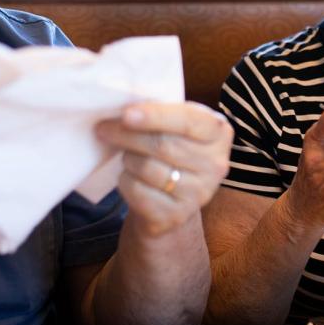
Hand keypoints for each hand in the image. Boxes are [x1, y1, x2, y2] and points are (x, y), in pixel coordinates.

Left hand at [94, 101, 231, 235]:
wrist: (175, 199)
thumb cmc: (173, 150)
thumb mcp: (178, 126)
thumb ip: (162, 113)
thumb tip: (123, 109)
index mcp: (219, 132)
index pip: (188, 121)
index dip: (156, 116)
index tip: (126, 114)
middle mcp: (215, 164)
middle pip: (163, 145)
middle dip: (127, 135)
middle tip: (104, 128)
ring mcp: (199, 193)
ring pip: (147, 168)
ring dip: (128, 158)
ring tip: (128, 156)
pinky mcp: (176, 215)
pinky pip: (137, 191)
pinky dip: (125, 181)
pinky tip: (130, 177)